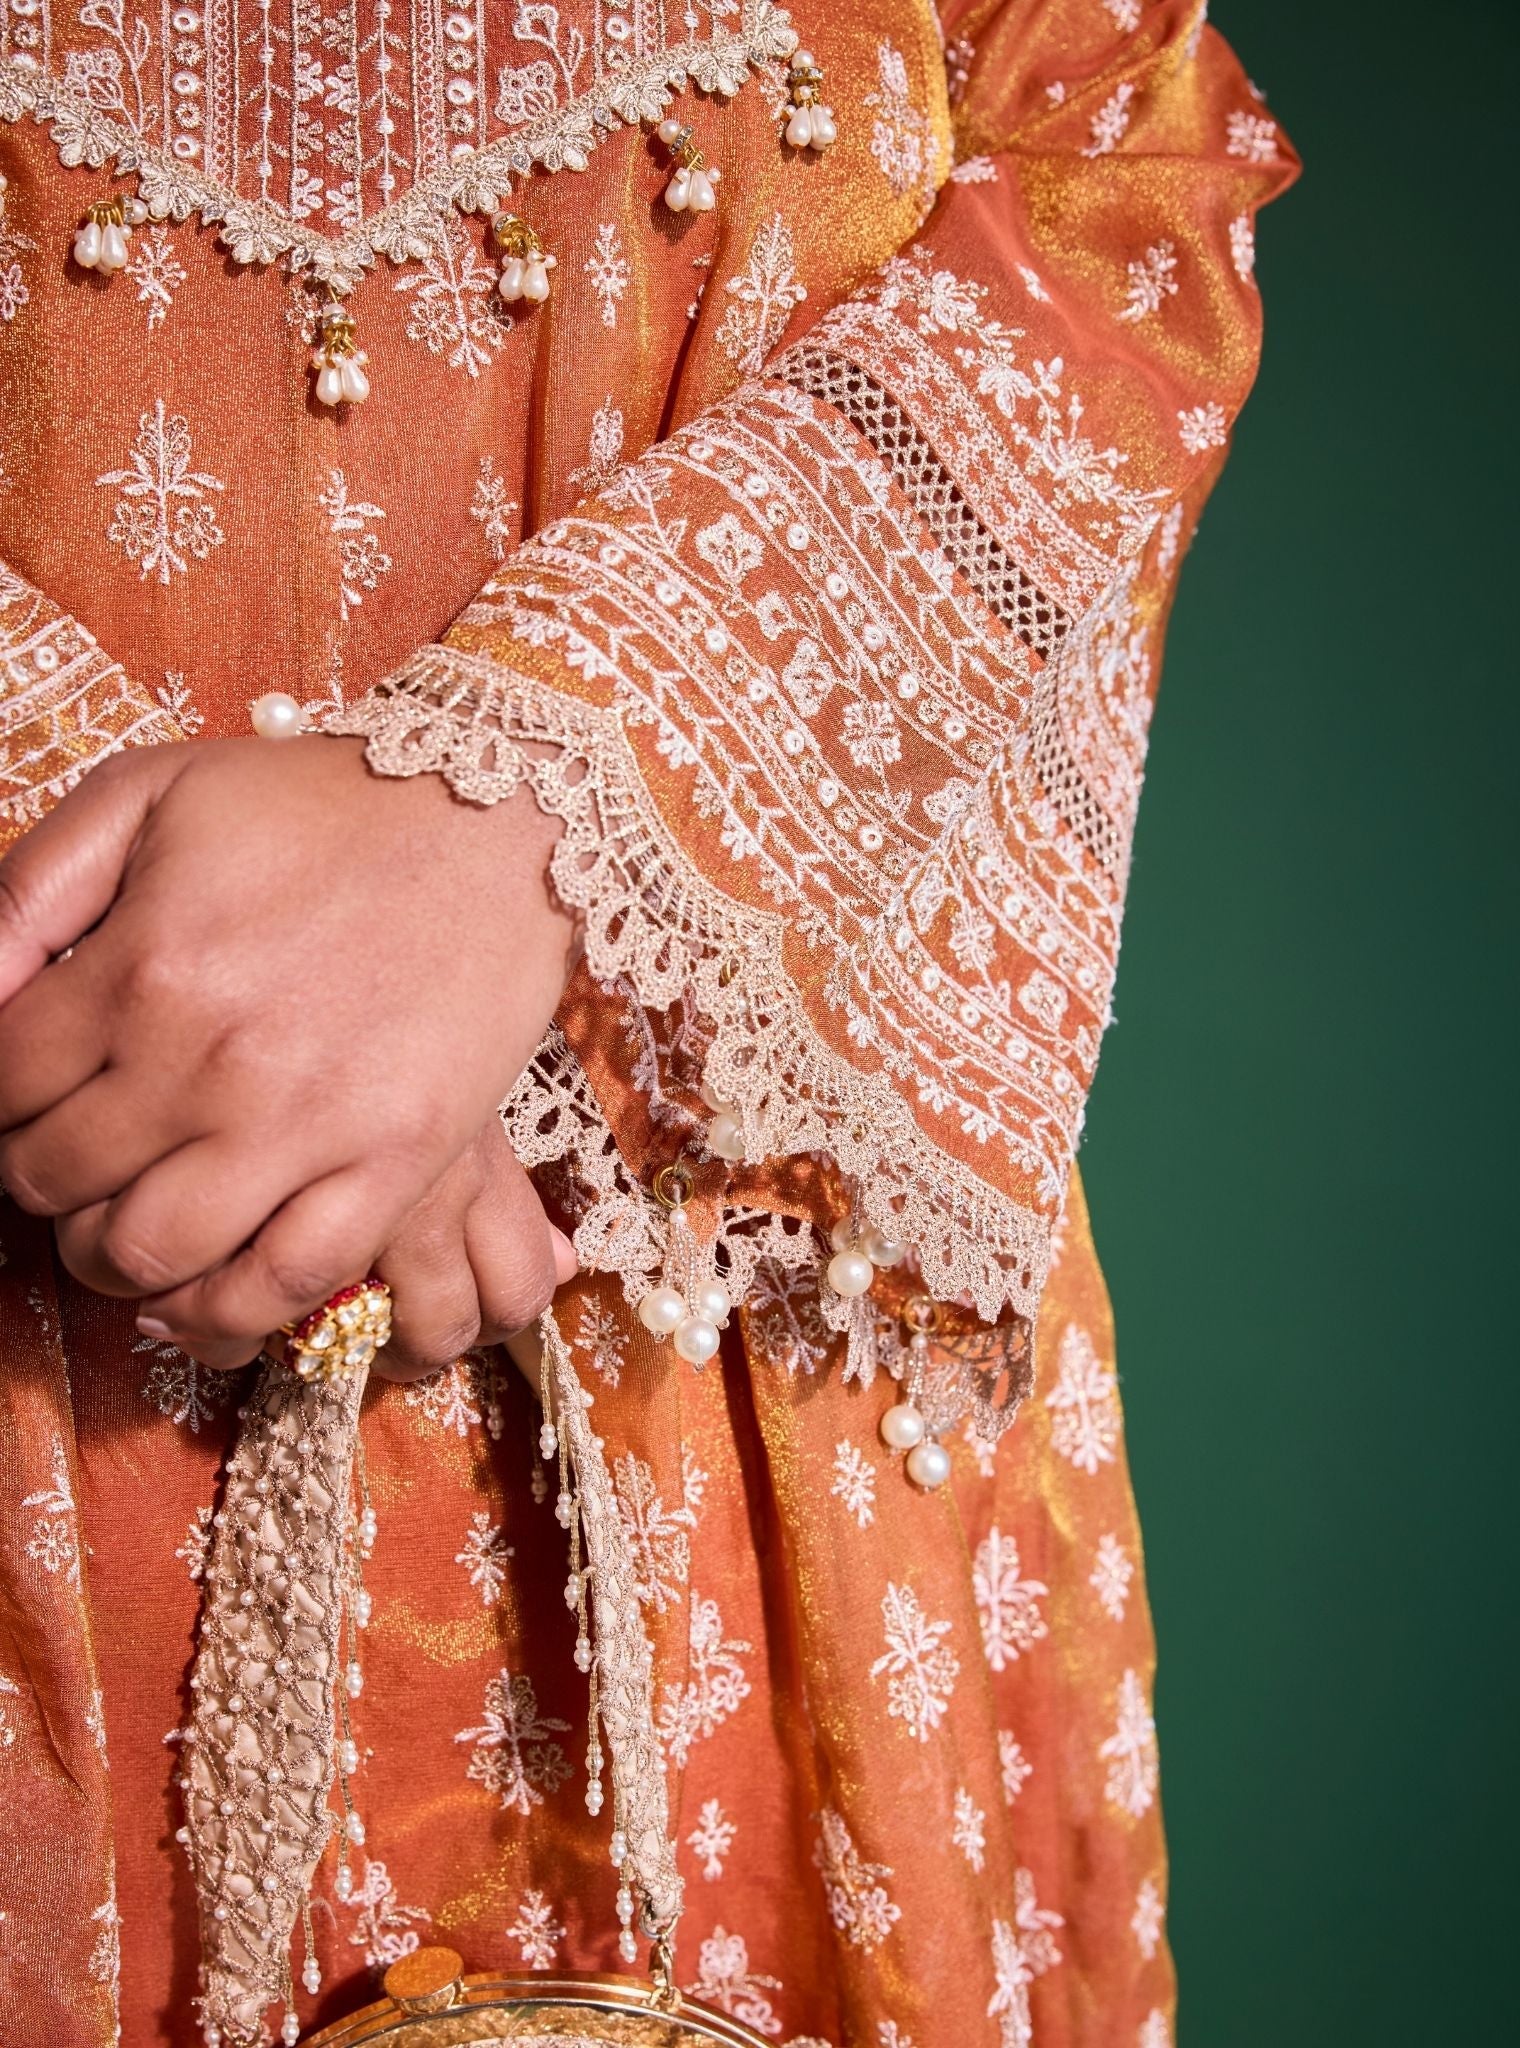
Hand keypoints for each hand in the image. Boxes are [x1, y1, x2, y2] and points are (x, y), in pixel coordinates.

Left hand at [0, 736, 576, 1357]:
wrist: (496, 819)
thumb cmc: (321, 803)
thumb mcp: (150, 792)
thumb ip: (29, 888)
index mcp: (144, 965)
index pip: (2, 1083)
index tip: (21, 1100)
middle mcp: (212, 1059)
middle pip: (58, 1178)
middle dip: (36, 1181)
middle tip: (66, 1163)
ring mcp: (308, 1122)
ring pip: (152, 1253)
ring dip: (109, 1259)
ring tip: (121, 1231)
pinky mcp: (396, 1164)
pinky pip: (287, 1283)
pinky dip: (225, 1310)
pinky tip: (203, 1291)